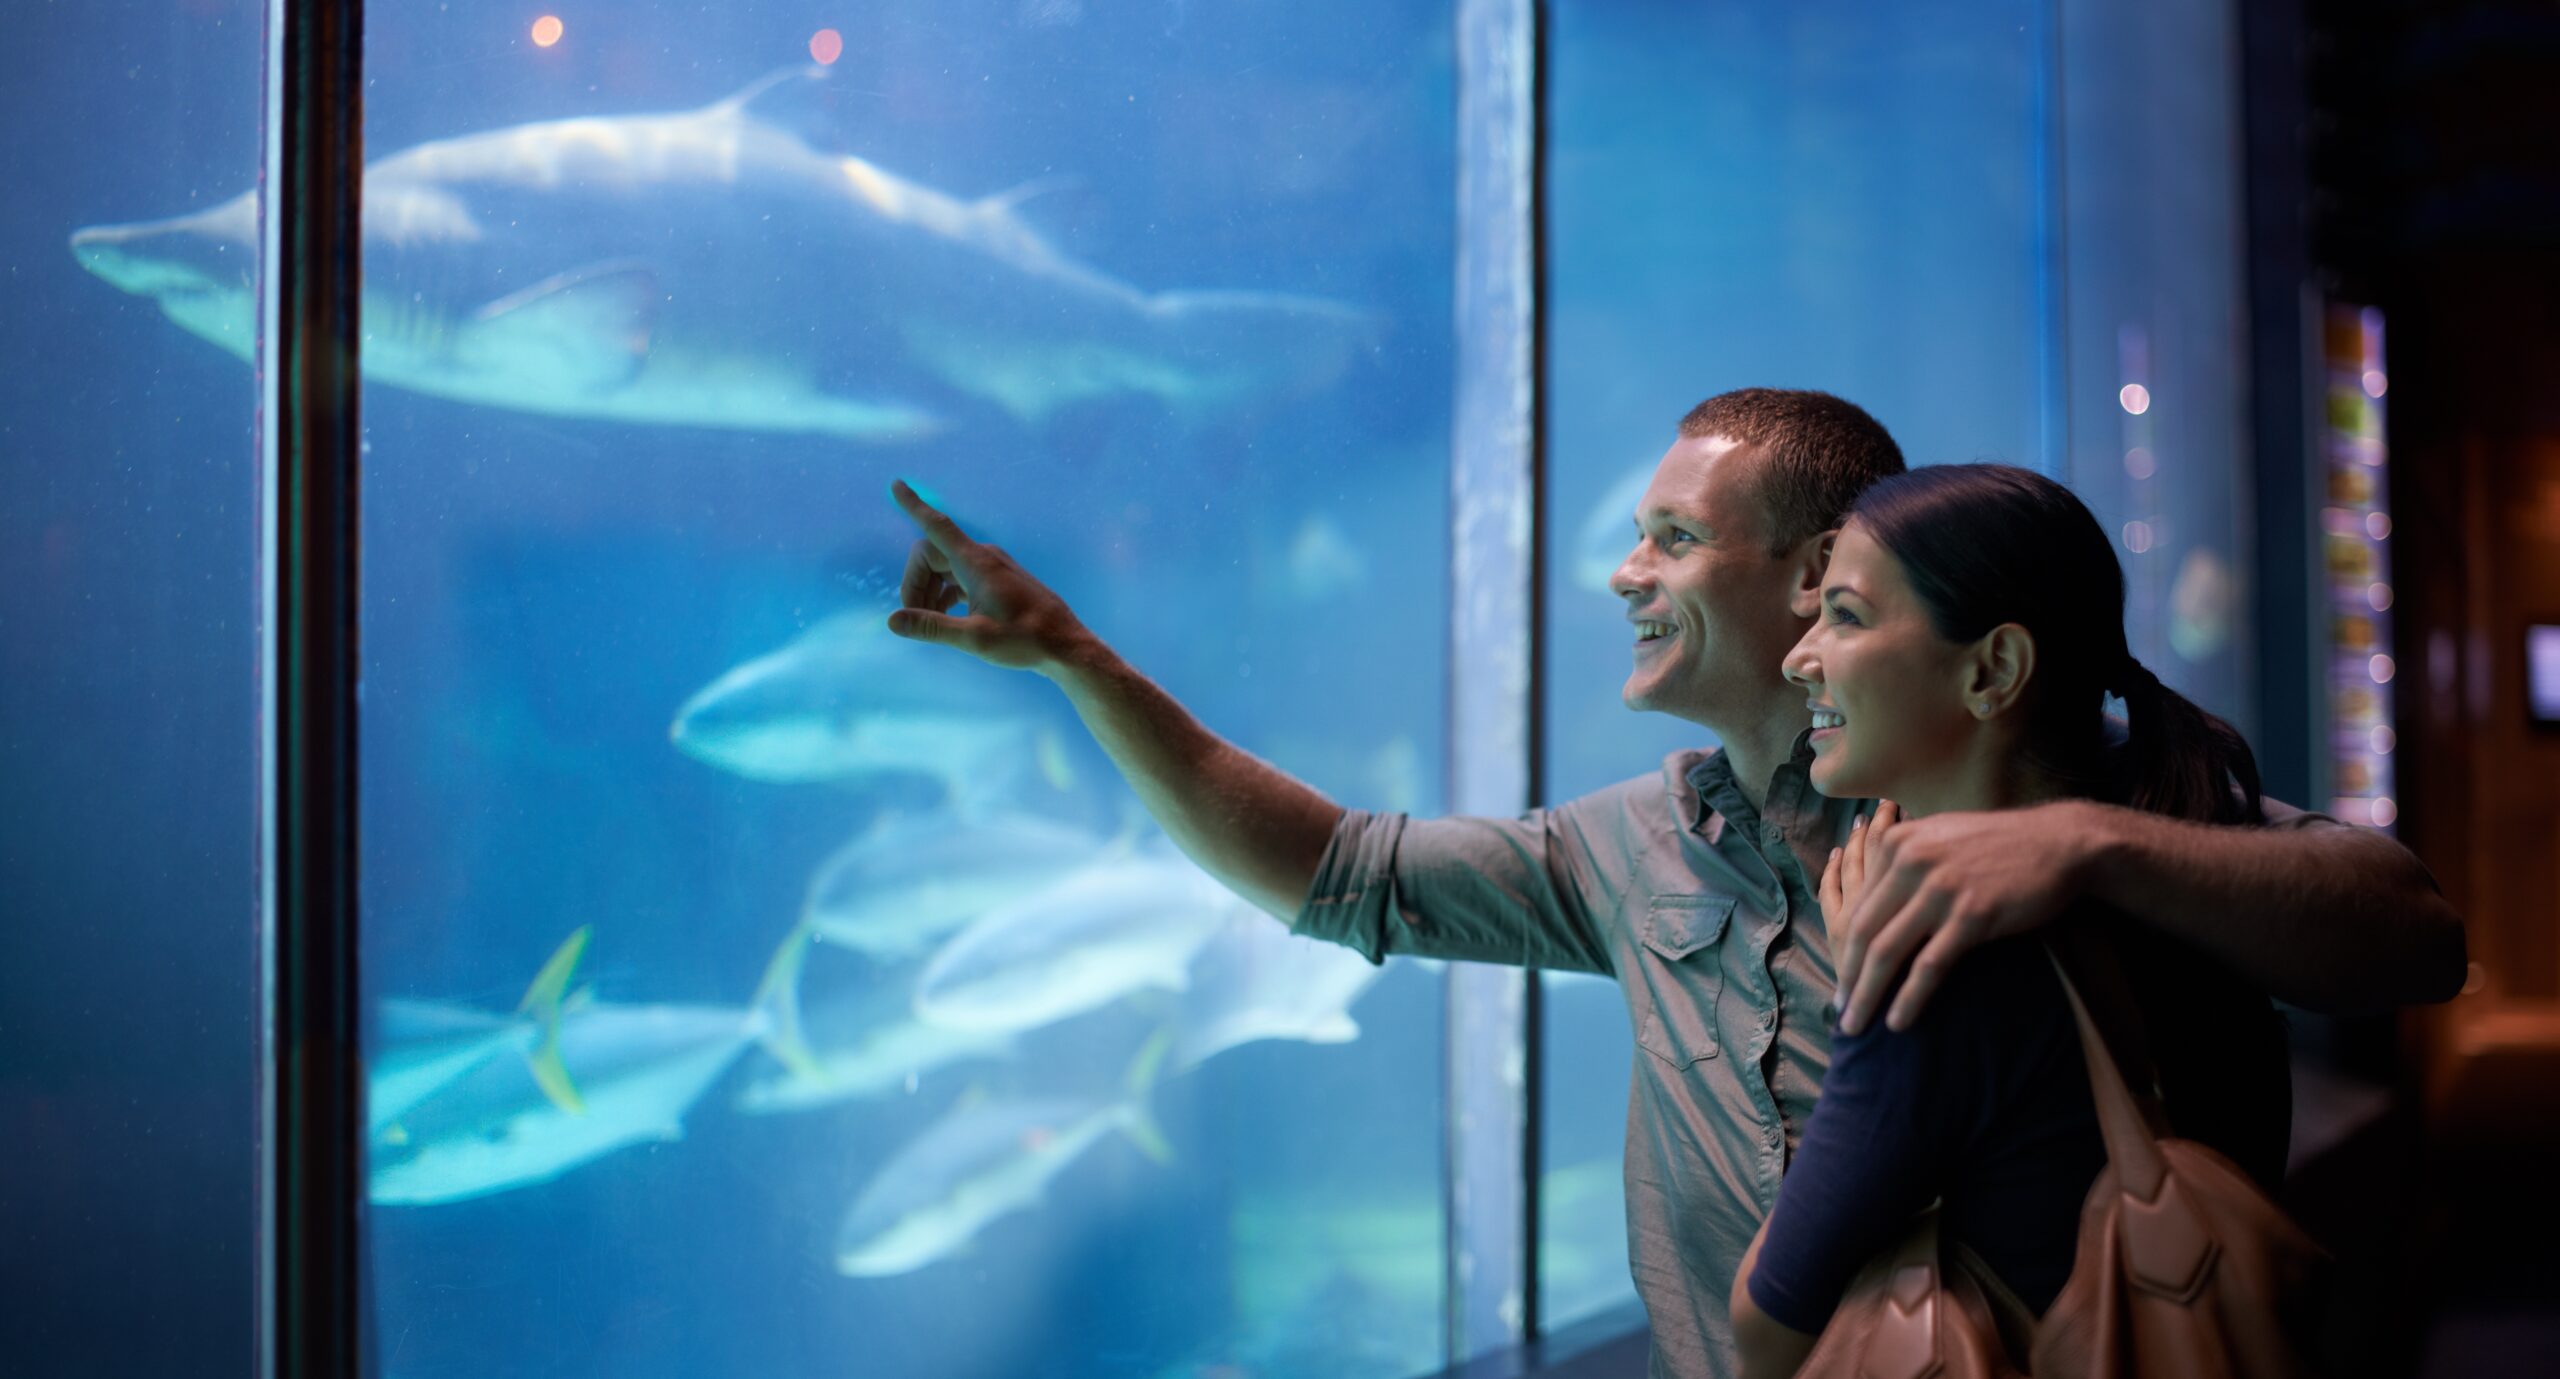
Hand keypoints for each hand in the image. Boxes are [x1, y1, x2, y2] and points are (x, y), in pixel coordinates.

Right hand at [885, 479, 1089, 672]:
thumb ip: (932, 627)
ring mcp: (992, 567)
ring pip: (946, 567)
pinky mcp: (998, 580)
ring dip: (930, 590)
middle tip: (914, 617)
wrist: (1064, 643)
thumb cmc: (1024, 639)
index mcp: (975, 562)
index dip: (913, 505)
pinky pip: (960, 576)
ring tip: (929, 622)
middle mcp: (982, 557)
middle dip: (915, 581)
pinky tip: (947, 618)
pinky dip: (946, 593)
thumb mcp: (973, 637)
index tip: (896, 485)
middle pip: (932, 554)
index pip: (936, 526)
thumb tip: (892, 621)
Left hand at [1831, 799, 2111, 1034]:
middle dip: (1848, 978)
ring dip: (1868, 995)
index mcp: (1897, 843)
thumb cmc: (1997, 846)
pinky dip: (1910, 997)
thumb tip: (1866, 897)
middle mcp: (1912, 862)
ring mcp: (1941, 888)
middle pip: (1863, 932)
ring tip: (1858, 1026)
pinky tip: (1899, 1021)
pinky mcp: (1972, 914)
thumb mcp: (1938, 837)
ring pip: (1888, 952)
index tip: (1840, 982)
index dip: (1844, 950)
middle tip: (1841, 1013)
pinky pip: (1930, 965)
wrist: (2059, 843)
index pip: (1858, 907)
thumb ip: (1900, 861)